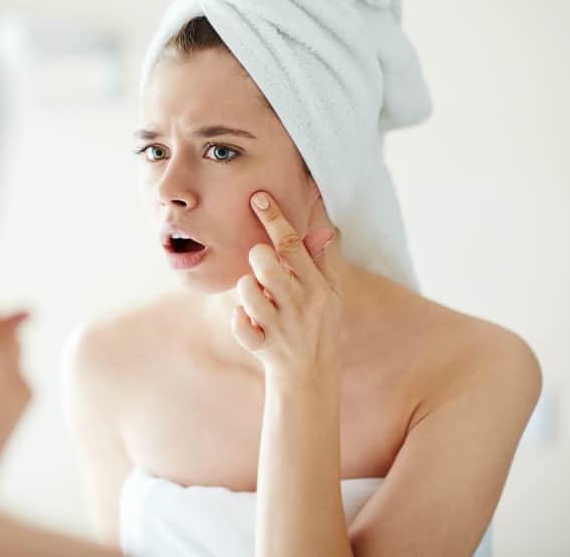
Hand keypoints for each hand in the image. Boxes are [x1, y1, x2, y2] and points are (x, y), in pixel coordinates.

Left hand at [231, 191, 341, 380]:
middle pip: (266, 264)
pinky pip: (239, 324)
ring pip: (247, 291)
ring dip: (247, 290)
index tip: (257, 197)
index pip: (292, 244)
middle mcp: (298, 304)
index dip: (273, 218)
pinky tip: (249, 320)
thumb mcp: (330, 292)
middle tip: (262, 265)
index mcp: (316, 286)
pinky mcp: (262, 345)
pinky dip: (239, 320)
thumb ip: (321, 261)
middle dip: (257, 257)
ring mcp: (279, 326)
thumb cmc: (318, 322)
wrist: (310, 372)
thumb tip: (322, 230)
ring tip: (258, 297)